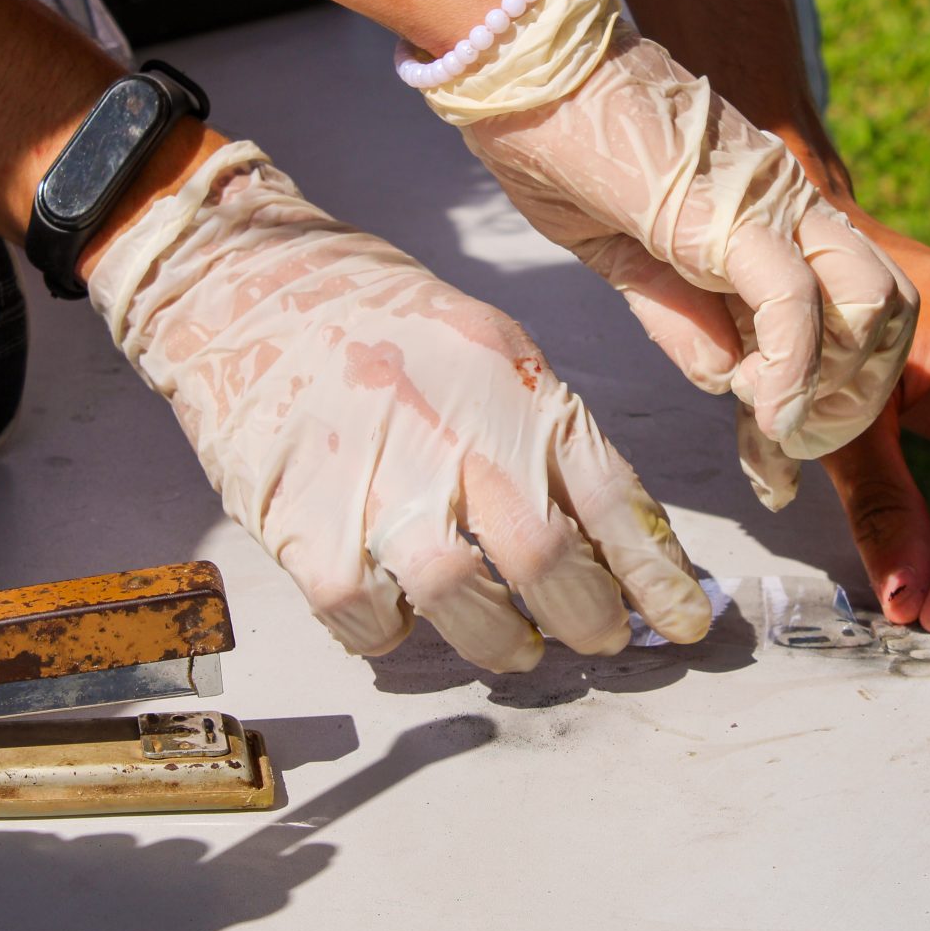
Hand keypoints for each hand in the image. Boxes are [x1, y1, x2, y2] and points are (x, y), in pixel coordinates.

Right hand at [88, 141, 713, 671]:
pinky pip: (370, 620)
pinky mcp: (306, 528)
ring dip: (501, 643)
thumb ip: (546, 436)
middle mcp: (459, 438)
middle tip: (597, 641)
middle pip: (550, 565)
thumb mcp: (490, 349)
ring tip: (512, 644)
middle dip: (590, 621)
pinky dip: (394, 634)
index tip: (684, 623)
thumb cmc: (377, 322)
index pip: (612, 500)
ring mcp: (379, 486)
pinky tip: (401, 612)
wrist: (245, 286)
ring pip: (467, 605)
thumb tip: (608, 538)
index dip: (656, 576)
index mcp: (516, 390)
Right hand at [415, 0, 915, 510]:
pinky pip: (793, 306)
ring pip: (867, 304)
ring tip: (777, 427)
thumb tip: (719, 379)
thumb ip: (674, 311)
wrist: (523, 59)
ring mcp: (772, 203)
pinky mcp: (735, 215)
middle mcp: (788, 202)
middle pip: (885, 303)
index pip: (839, 305)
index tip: (780, 454)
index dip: (825, 388)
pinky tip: (761, 414)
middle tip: (794, 445)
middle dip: (855, 391)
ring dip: (834, 384)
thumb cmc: (556, 140)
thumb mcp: (618, 249)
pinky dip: (789, 373)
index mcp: (764, 209)